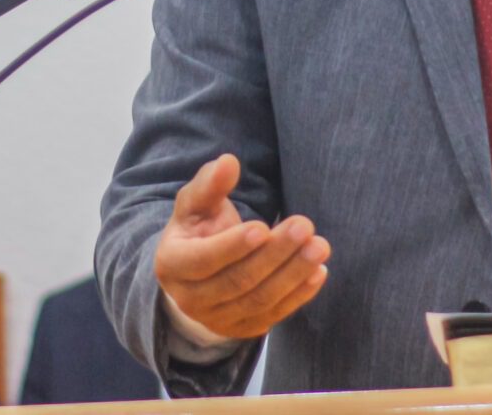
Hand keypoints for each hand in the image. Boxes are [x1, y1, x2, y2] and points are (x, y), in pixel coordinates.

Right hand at [155, 154, 331, 341]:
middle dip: (275, 254)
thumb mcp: (195, 204)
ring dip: (293, 274)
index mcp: (172, 265)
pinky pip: (274, 314)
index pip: (202, 261)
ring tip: (319, 247)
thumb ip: (210, 184)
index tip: (262, 227)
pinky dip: (299, 295)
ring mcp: (218, 319)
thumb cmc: (197, 229)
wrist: (196, 273)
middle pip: (238, 281)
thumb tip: (229, 162)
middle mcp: (192, 300)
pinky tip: (318, 272)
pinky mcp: (244, 328)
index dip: (232, 246)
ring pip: (260, 300)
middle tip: (305, 227)